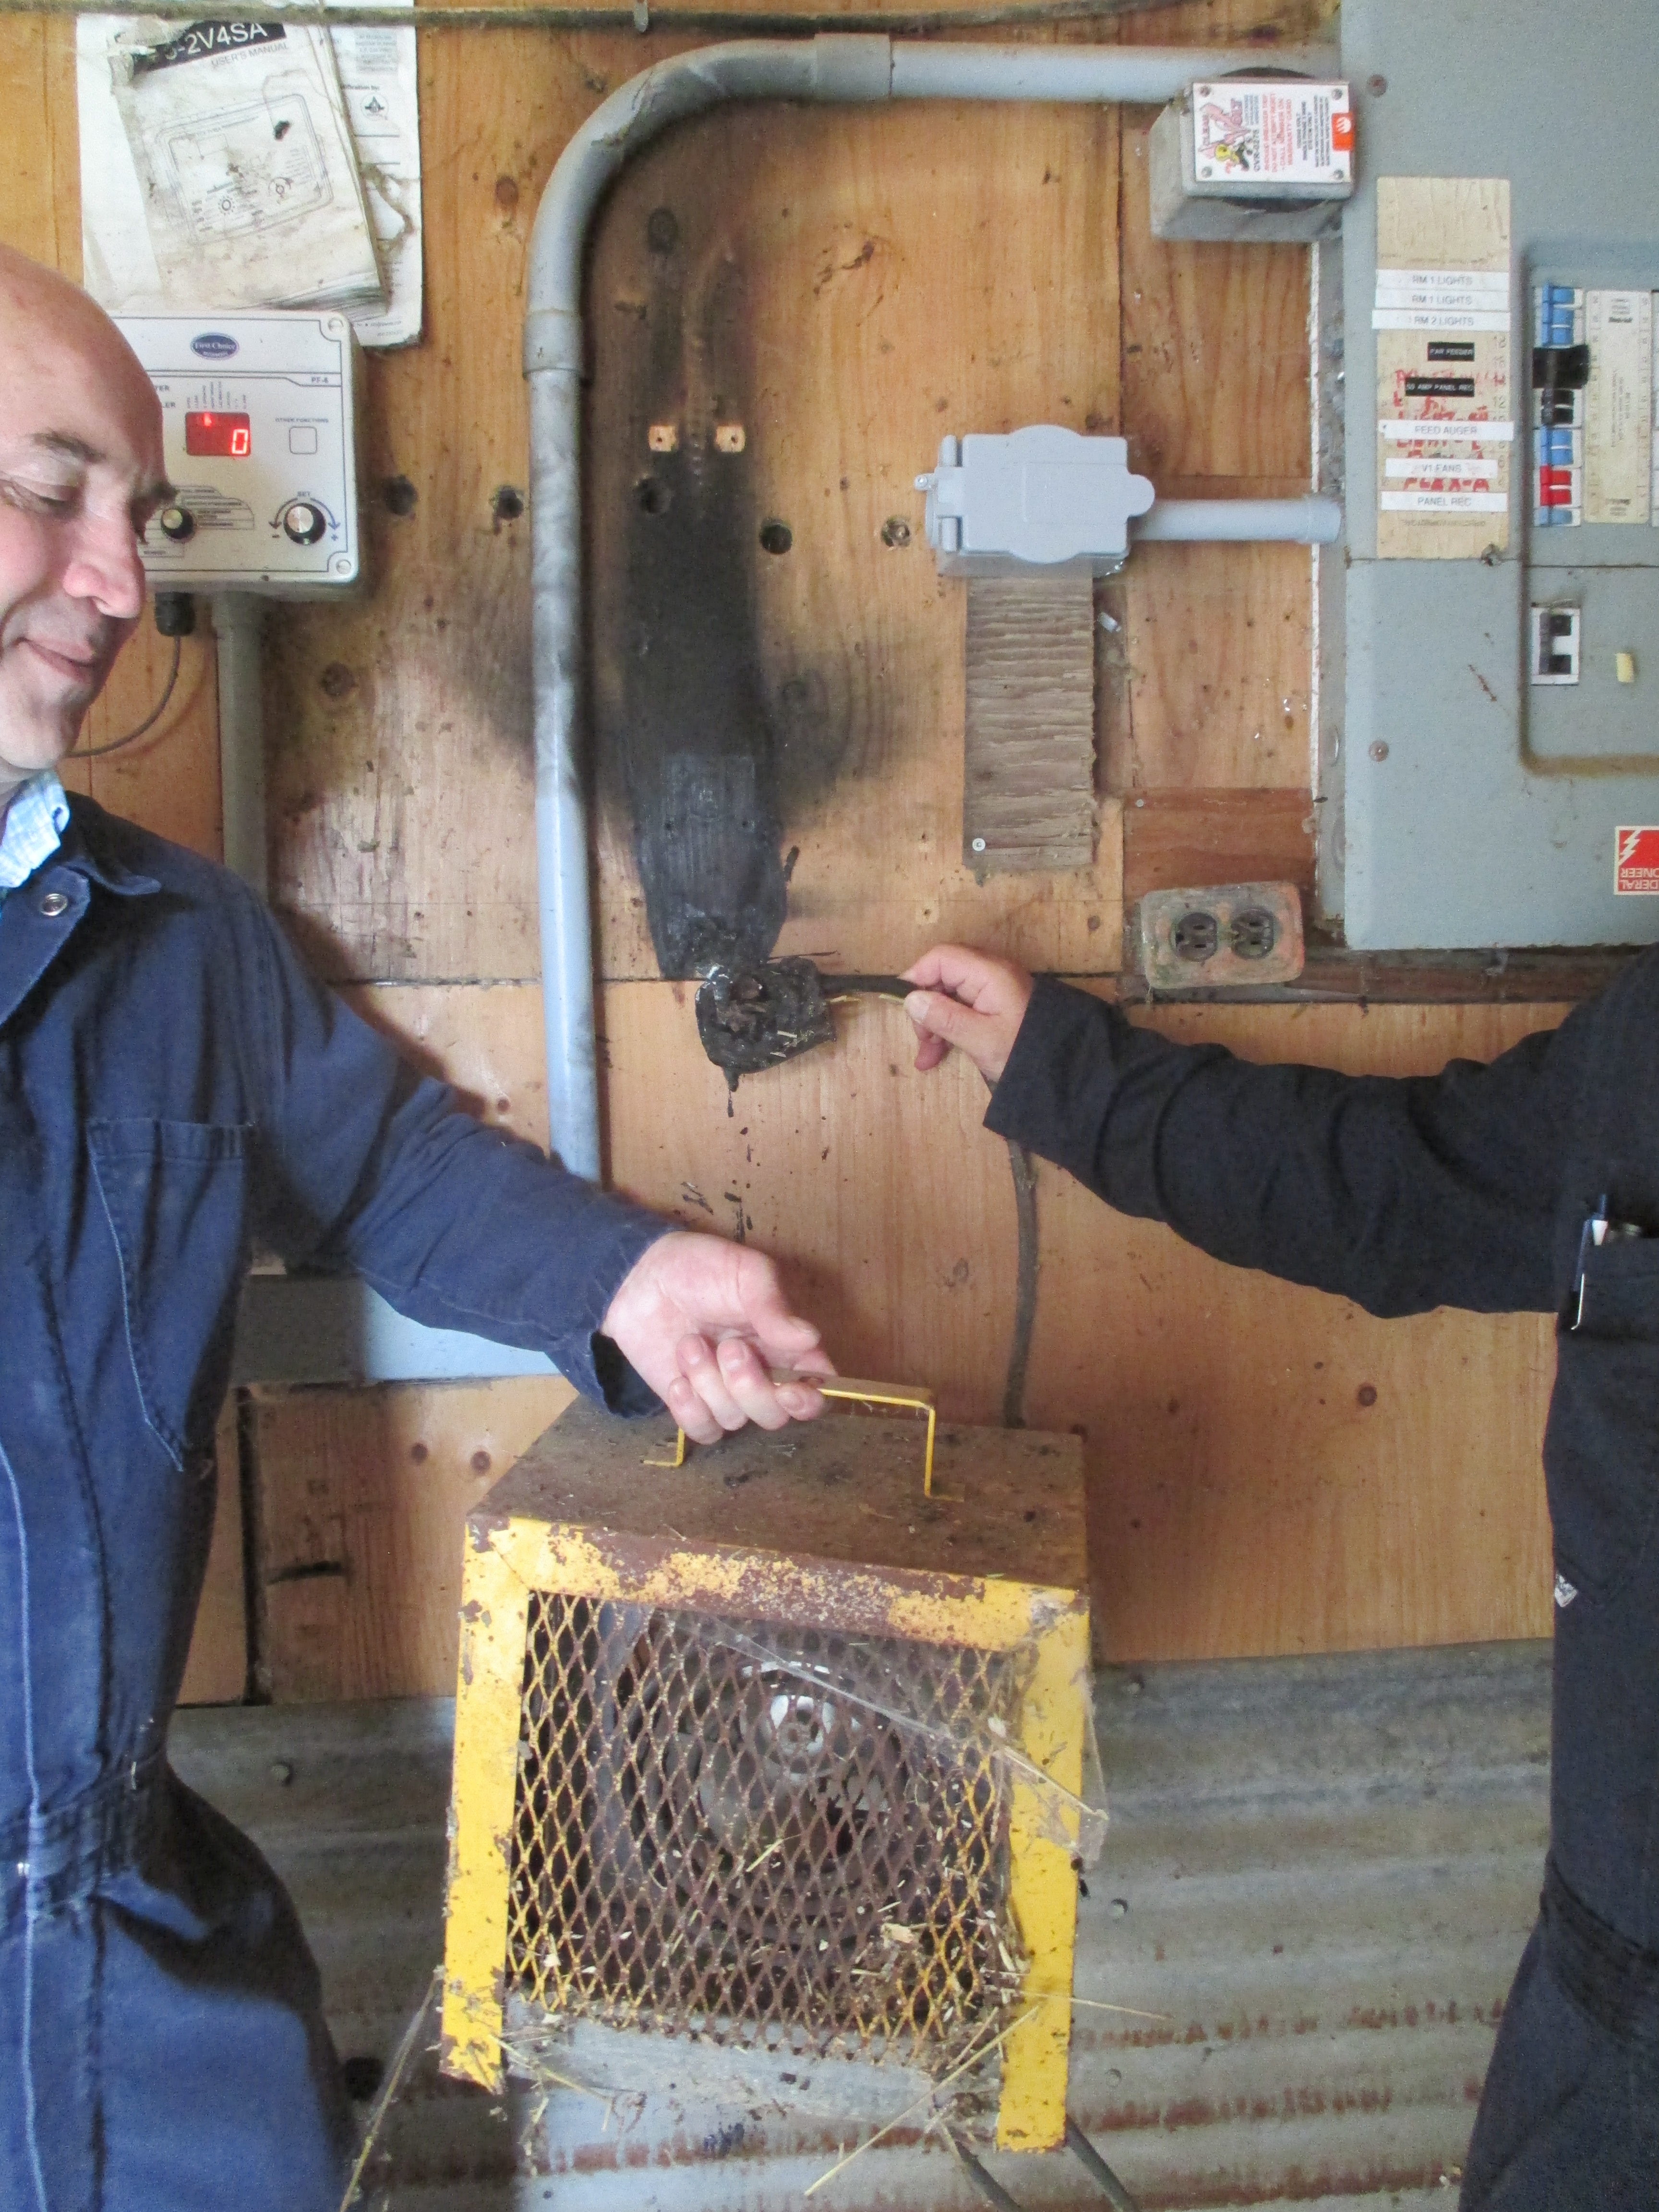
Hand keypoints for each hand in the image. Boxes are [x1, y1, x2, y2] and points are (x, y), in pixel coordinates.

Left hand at [600, 1231, 833, 1444]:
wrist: (640, 1277)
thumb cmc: (700, 1267)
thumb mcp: (745, 1272)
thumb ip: (774, 1306)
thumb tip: (810, 1338)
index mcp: (785, 1344)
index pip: (815, 1387)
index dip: (809, 1399)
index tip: (790, 1389)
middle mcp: (760, 1375)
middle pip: (775, 1414)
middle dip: (750, 1387)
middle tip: (729, 1347)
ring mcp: (723, 1393)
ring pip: (734, 1419)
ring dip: (709, 1383)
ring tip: (689, 1343)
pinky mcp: (690, 1404)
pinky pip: (703, 1431)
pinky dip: (690, 1411)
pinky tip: (677, 1381)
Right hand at [902, 944, 1033, 1082]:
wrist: (1068, 1068)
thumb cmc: (1024, 1052)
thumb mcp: (981, 1040)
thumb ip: (945, 1018)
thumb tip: (911, 999)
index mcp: (990, 974)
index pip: (942, 958)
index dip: (917, 977)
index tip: (903, 1006)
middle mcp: (991, 974)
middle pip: (943, 976)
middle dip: (926, 1008)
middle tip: (922, 1041)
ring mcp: (994, 989)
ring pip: (951, 996)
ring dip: (934, 1024)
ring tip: (927, 1057)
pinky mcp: (996, 1005)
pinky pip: (964, 1008)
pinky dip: (949, 1028)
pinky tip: (938, 1054)